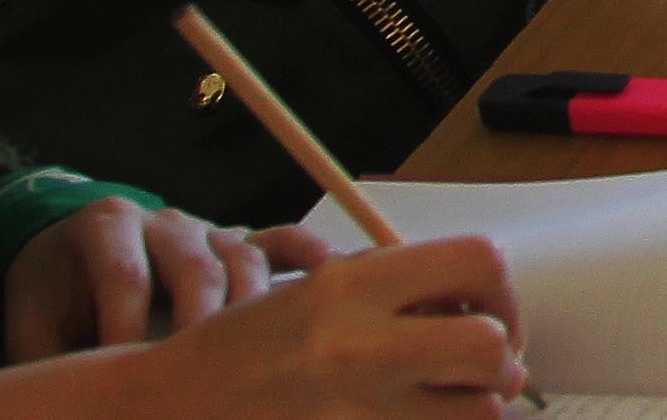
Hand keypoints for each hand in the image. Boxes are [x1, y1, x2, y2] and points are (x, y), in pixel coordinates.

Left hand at [1, 196, 323, 358]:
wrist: (65, 257)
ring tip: (263, 357)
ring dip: (254, 311)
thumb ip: (49, 359)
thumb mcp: (31, 327)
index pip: (125, 276)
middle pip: (195, 267)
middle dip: (202, 327)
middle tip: (203, 380)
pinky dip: (308, 258)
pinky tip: (333, 279)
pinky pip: (281, 241)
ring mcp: (208, 229)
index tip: (130, 378)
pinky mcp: (239, 243)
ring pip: (243, 260)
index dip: (129, 329)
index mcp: (105, 228)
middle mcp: (163, 221)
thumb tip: (73, 399)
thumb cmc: (51, 300)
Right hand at [93, 232, 527, 416]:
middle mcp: (356, 347)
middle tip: (479, 374)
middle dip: (500, 363)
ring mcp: (354, 414)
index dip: (501, 292)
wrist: (165, 410)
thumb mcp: (314, 291)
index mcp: (350, 287)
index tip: (488, 316)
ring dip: (471, 411)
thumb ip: (394, 289)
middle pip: (490, 348)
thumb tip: (478, 305)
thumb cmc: (240, 353)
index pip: (478, 261)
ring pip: (476, 414)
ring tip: (439, 407)